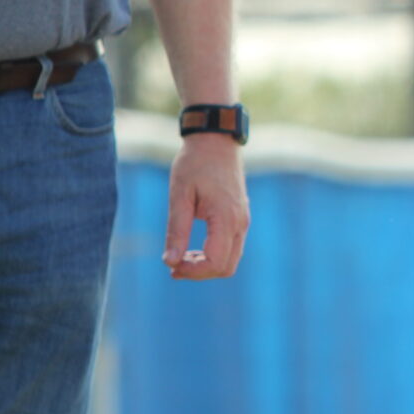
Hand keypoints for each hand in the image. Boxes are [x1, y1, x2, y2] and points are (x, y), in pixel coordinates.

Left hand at [163, 133, 249, 279]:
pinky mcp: (240, 217)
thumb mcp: (179, 195)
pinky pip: (232, 248)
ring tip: (182, 256)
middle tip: (174, 265)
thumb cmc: (195, 164)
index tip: (171, 265)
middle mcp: (240, 222)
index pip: (214, 262)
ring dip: (207, 265)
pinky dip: (214, 255)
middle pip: (226, 267)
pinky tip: (194, 247)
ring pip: (231, 260)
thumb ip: (177, 230)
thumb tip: (170, 262)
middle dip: (199, 273)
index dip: (192, 271)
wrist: (216, 140)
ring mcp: (243, 220)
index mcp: (226, 218)